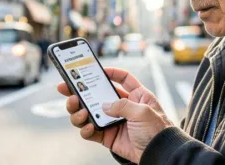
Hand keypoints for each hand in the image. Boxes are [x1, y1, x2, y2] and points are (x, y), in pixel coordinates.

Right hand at [57, 67, 173, 163]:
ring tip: (80, 111)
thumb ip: (122, 105)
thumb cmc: (158, 131)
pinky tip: (89, 127)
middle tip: (65, 87)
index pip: (123, 79)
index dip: (110, 72)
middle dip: (80, 91)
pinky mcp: (108, 137)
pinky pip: (91, 132)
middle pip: (98, 95)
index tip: (96, 69)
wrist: (159, 154)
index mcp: (137, 95)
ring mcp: (114, 121)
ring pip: (90, 112)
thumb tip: (104, 106)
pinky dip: (86, 129)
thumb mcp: (143, 111)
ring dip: (79, 111)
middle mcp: (123, 107)